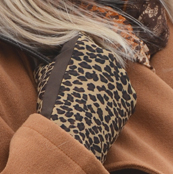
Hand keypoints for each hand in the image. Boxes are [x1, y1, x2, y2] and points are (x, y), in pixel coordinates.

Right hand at [34, 33, 135, 162]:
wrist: (72, 130)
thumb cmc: (53, 100)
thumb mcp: (42, 73)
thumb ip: (47, 59)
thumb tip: (44, 55)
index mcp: (83, 45)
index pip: (79, 43)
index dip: (71, 55)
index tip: (65, 67)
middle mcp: (106, 55)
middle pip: (98, 59)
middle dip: (89, 69)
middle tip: (77, 86)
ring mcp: (122, 76)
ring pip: (111, 77)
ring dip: (102, 85)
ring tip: (87, 103)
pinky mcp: (130, 97)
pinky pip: (120, 96)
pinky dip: (111, 102)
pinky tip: (98, 113)